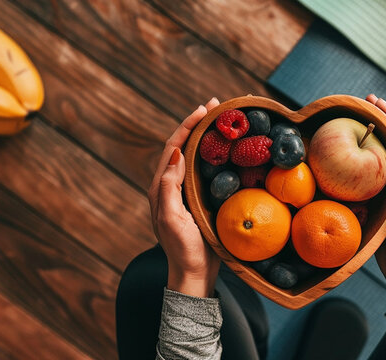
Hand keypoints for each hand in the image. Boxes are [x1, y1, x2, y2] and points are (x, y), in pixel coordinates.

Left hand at [148, 97, 220, 297]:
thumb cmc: (183, 249)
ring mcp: (183, 191)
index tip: (204, 109)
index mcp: (161, 187)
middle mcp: (170, 185)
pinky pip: (201, 168)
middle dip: (197, 124)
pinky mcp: (195, 199)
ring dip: (204, 135)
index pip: (172, 147)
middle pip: (181, 146)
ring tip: (221, 120)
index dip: (187, 126)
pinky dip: (211, 153)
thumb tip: (173, 155)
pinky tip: (224, 149)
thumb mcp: (172, 220)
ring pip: (191, 155)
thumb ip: (168, 188)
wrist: (193, 273)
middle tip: (216, 106)